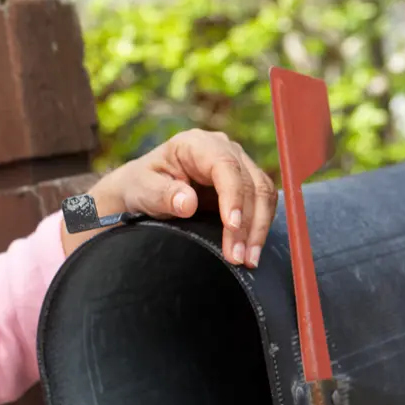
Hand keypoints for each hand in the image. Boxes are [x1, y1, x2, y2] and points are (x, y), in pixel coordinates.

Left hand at [64, 129, 276, 267]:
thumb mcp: (143, 189)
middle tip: (239, 257)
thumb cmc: (141, 186)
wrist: (143, 190)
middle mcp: (223, 149)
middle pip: (251, 182)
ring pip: (263, 194)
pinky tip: (251, 250)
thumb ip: (163, 194)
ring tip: (248, 260)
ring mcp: (237, 165)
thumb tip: (188, 202)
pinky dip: (259, 227)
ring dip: (258, 229)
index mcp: (196, 144)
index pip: (225, 166)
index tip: (232, 226)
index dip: (233, 196)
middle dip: (248, 222)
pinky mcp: (244, 183)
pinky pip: (262, 203)